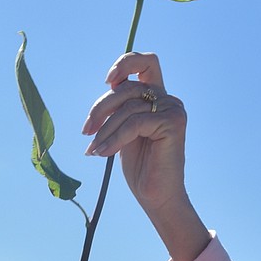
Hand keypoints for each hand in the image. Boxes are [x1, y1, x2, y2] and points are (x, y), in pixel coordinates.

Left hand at [82, 52, 208, 260]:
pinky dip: (115, 138)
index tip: (106, 81)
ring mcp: (173, 109)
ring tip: (95, 150)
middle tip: (86, 131)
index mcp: (158, 98)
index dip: (126, 63)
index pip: (146, 63)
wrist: (157, 198)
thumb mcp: (124, 130)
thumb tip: (108, 86)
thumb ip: (121, 107)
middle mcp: (169, 100)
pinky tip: (104, 153)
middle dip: (102, 108)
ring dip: (105, 129)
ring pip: (128, 107)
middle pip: (128, 87)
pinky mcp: (173, 123)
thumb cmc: (141, 169)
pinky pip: (135, 123)